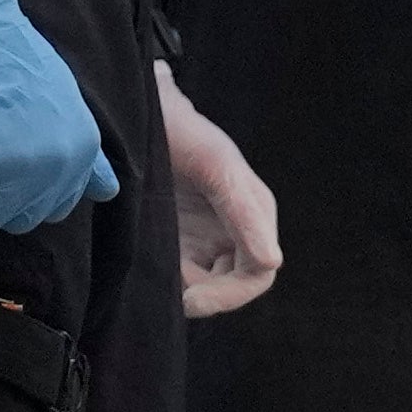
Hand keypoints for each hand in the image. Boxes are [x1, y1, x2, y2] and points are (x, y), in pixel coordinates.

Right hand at [0, 0, 116, 235]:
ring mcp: (13, 168)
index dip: (24, 191)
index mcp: (81, 149)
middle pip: (20, 218)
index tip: (7, 170)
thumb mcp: (66, 102)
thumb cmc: (10, 53)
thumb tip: (104, 190)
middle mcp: (55, 165)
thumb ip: (83, 154)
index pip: (57, 206)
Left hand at [158, 69, 280, 316]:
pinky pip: (186, 274)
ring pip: (211, 284)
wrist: (140, 113)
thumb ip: (245, 214)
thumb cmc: (181, 132)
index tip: (191, 299)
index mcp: (256, 214)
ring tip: (157, 274)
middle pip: (238, 284)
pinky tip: (152, 267)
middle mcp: (238, 230)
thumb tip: (271, 262)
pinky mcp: (182, 238)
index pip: (258, 273)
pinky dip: (173, 280)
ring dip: (188, 289)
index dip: (230, 294)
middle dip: (210, 296)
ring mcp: (208, 235)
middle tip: (174, 299)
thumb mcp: (215, 168)